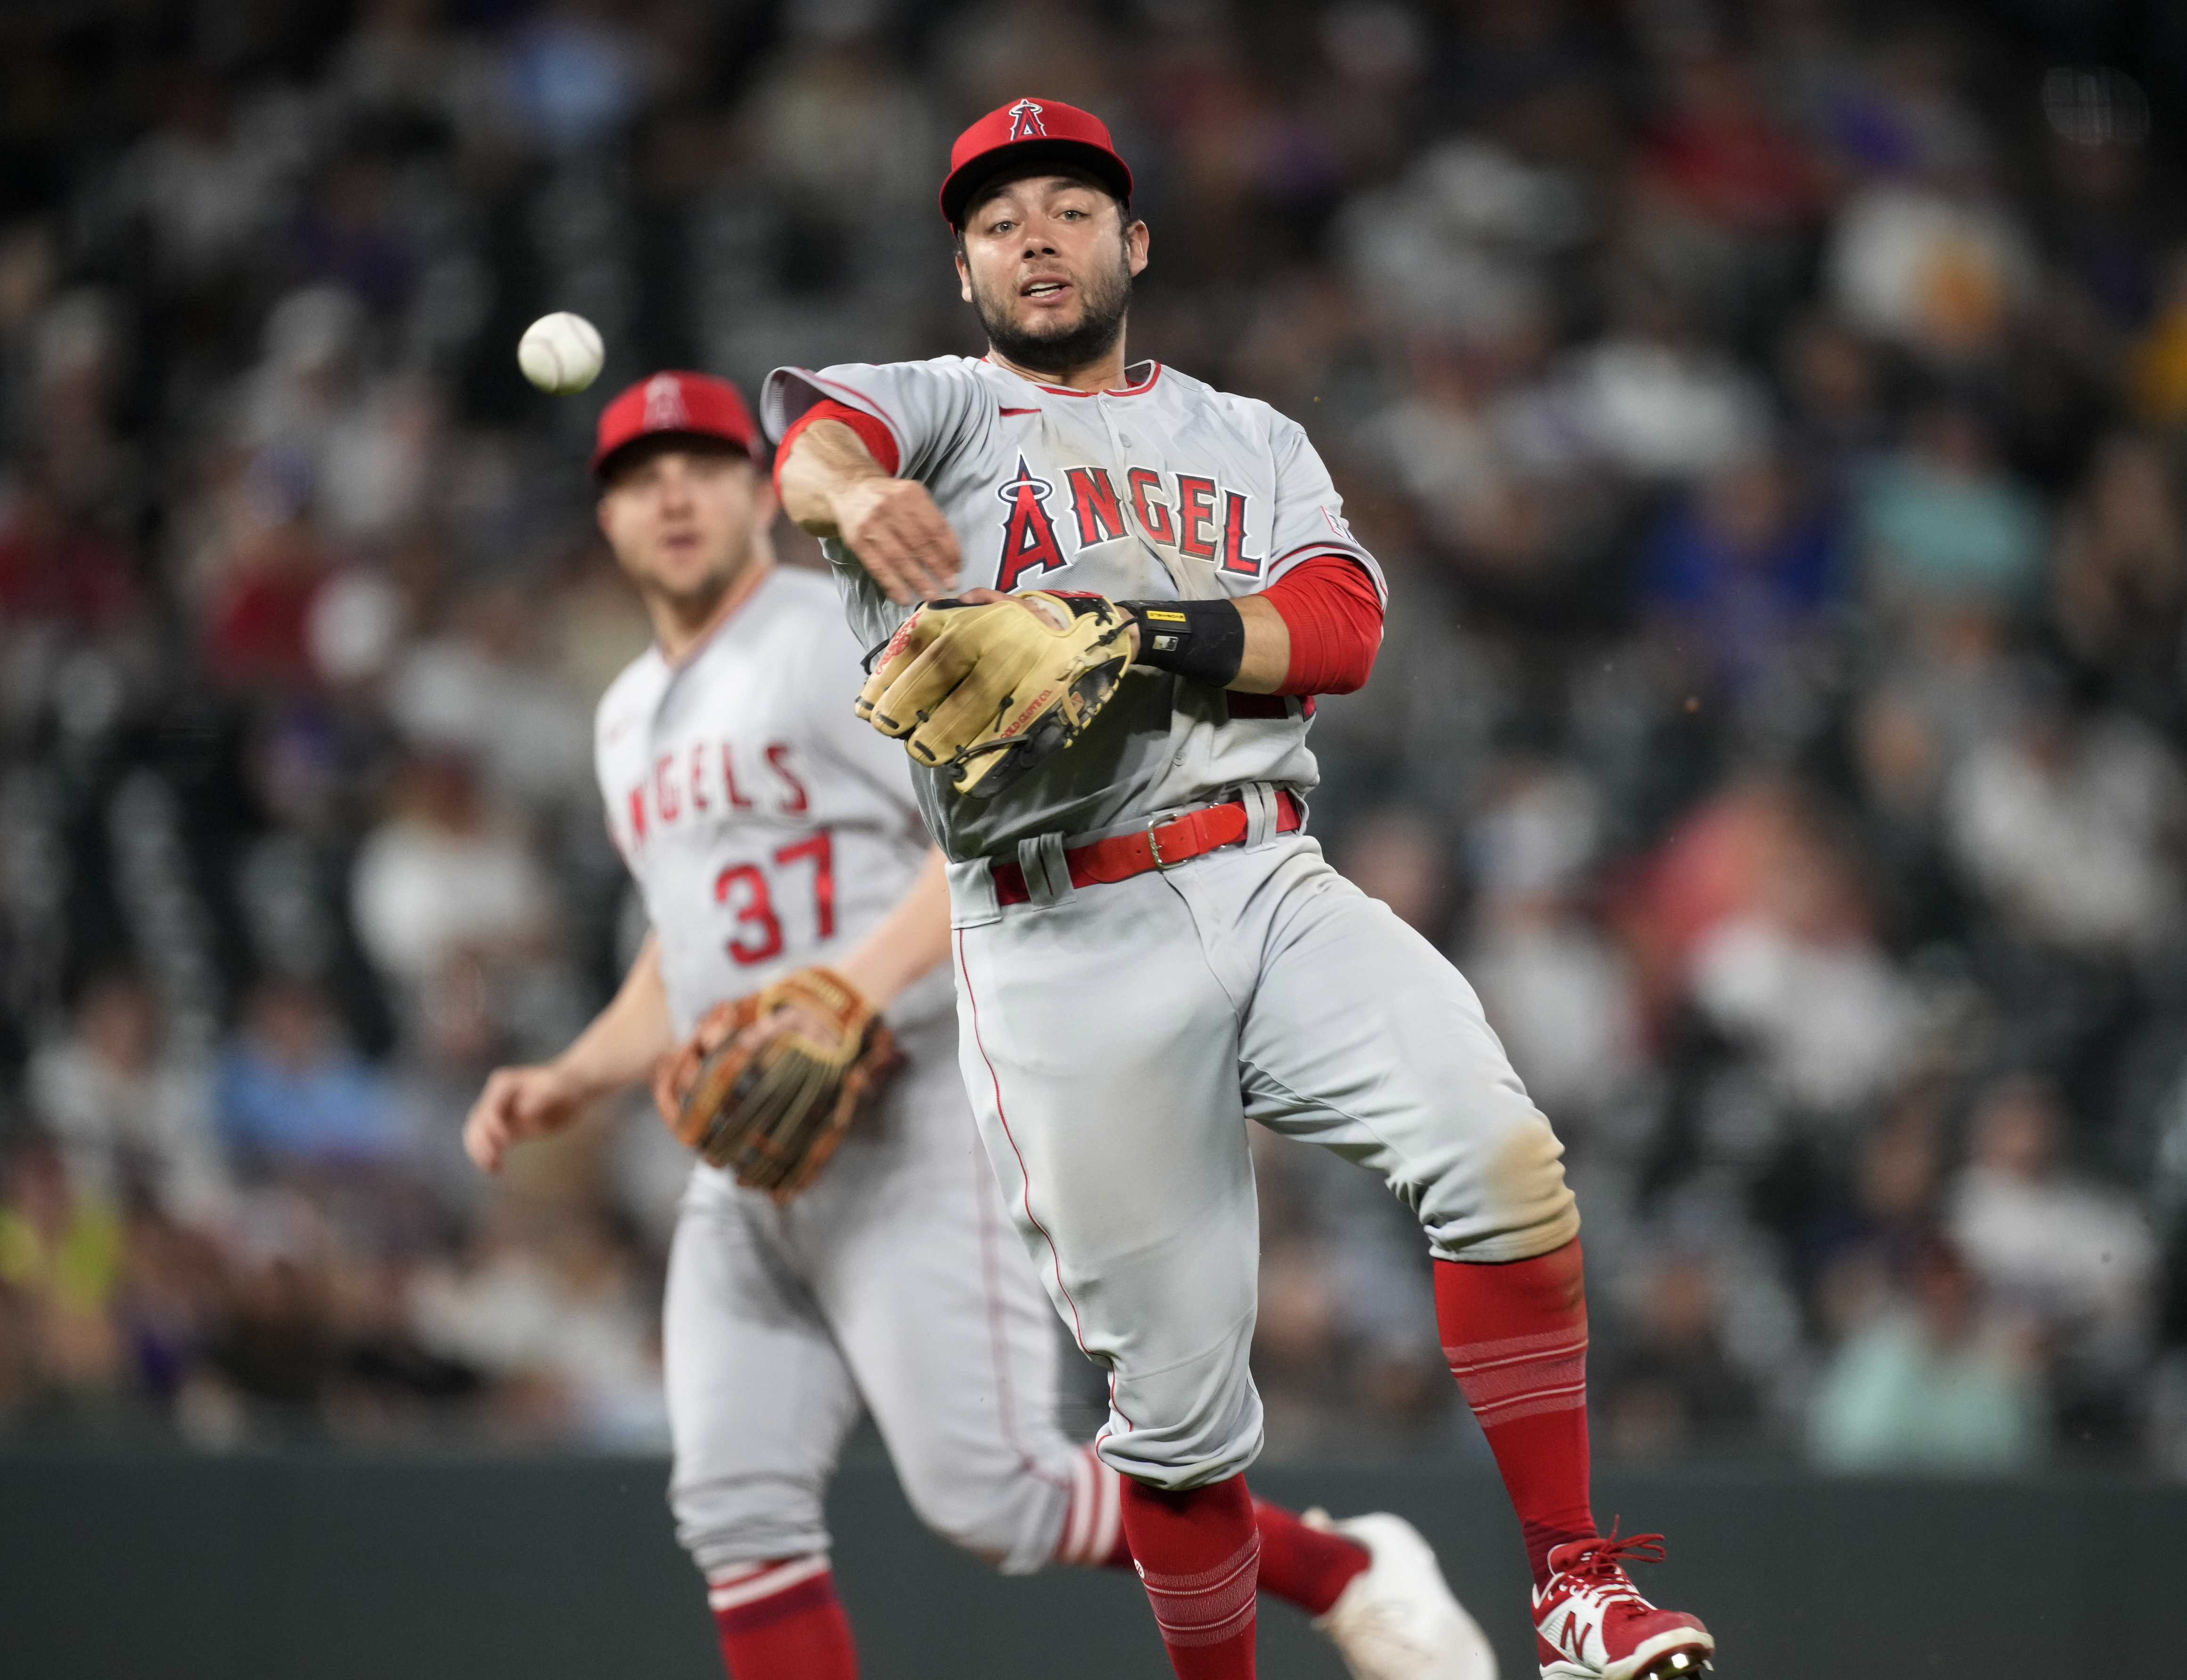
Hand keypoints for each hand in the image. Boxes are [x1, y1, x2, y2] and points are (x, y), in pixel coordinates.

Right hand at [464, 1062, 589, 1173]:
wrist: (573, 1089)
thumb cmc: (564, 1085)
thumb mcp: (555, 1088)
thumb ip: (539, 1098)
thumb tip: (522, 1112)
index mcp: (503, 1084)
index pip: (489, 1108)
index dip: (493, 1126)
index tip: (506, 1142)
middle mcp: (496, 1097)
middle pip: (477, 1122)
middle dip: (481, 1142)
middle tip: (492, 1162)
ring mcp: (499, 1113)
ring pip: (477, 1134)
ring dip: (480, 1152)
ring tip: (492, 1168)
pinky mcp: (506, 1127)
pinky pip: (490, 1143)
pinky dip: (488, 1155)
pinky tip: (496, 1169)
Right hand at [832, 477, 961, 603]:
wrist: (849, 488)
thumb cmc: (887, 497)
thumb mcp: (910, 497)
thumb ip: (928, 518)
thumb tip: (949, 555)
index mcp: (910, 494)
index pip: (935, 526)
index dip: (950, 549)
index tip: (958, 567)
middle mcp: (891, 507)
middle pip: (920, 543)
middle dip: (938, 567)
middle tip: (951, 585)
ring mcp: (872, 524)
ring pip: (899, 557)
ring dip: (918, 580)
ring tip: (932, 596)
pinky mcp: (857, 540)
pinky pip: (878, 567)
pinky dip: (892, 584)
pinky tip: (903, 597)